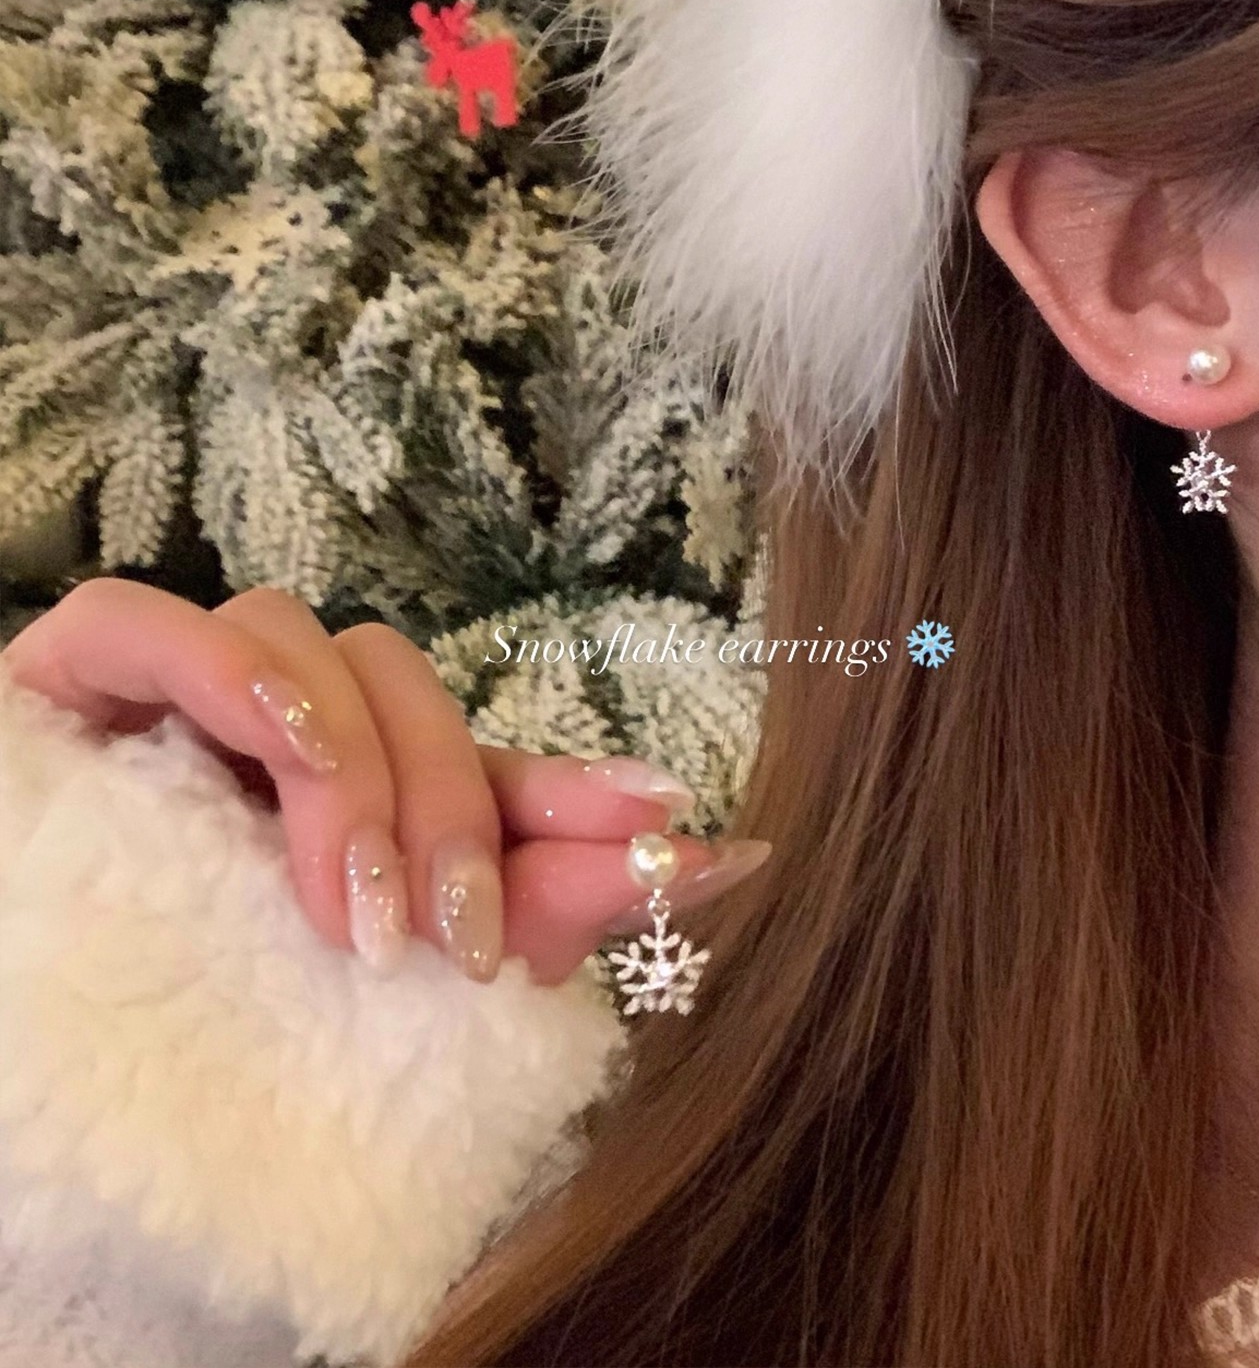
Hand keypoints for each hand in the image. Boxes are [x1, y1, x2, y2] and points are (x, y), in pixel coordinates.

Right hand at [1, 579, 770, 984]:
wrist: (46, 1103)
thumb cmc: (226, 1041)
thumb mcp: (406, 991)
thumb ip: (543, 916)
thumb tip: (724, 859)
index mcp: (358, 794)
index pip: (476, 756)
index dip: (571, 783)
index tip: (671, 819)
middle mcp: (283, 728)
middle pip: (404, 688)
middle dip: (454, 806)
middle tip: (458, 943)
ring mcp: (185, 696)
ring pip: (307, 643)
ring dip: (353, 769)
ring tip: (358, 911)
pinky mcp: (82, 676)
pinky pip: (146, 621)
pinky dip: (228, 671)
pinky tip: (282, 741)